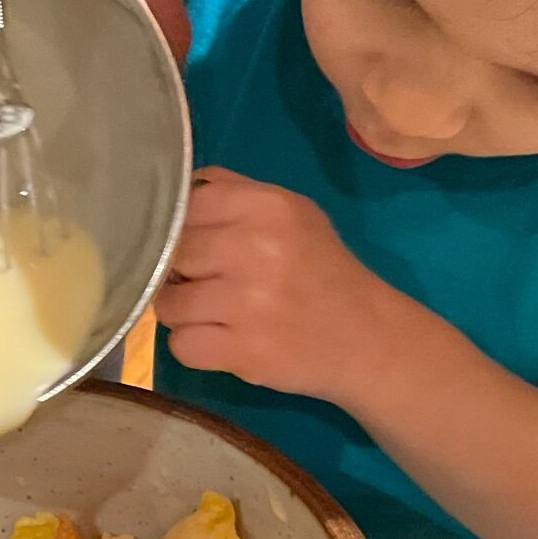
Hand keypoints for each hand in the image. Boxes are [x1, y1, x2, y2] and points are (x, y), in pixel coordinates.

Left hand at [155, 168, 404, 404]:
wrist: (368, 338)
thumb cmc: (323, 271)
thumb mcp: (293, 212)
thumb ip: (234, 191)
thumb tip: (176, 187)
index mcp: (267, 206)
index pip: (185, 206)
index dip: (179, 228)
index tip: (191, 243)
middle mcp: (255, 248)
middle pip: (172, 253)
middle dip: (178, 271)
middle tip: (204, 282)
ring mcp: (247, 303)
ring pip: (168, 304)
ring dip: (183, 312)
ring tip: (214, 313)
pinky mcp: (243, 351)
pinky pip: (181, 345)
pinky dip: (193, 347)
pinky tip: (221, 339)